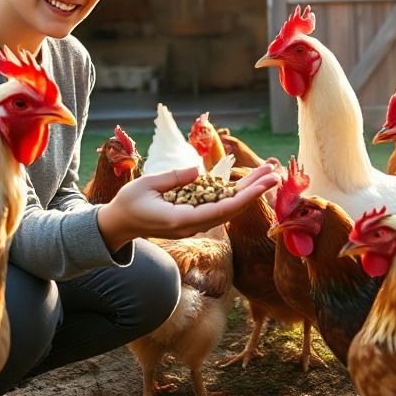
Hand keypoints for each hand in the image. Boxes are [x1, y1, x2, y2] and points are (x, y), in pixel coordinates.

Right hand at [96, 163, 278, 252]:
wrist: (120, 224)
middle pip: (232, 208)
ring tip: (267, 172)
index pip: (221, 210)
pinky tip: (249, 180)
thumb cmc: (129, 202)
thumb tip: (198, 171)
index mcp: (182, 219)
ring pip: (228, 206)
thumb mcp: (146, 185)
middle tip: (275, 174)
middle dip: (255, 190)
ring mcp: (195, 222)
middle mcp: (193, 225)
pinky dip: (236, 192)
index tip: (263, 185)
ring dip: (248, 189)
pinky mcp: (194, 216)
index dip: (245, 197)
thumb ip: (173, 178)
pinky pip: (220, 205)